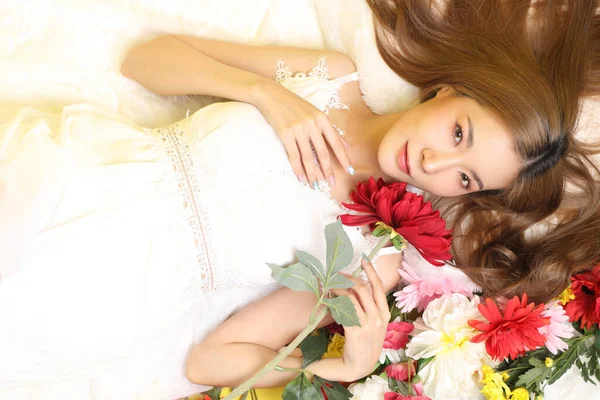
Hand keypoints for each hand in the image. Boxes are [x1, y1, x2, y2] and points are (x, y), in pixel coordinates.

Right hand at [253, 80, 352, 187]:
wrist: (271, 95)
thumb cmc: (294, 105)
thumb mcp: (315, 113)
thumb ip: (330, 130)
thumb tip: (347, 145)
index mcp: (322, 119)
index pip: (336, 142)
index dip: (343, 158)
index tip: (349, 170)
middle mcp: (313, 124)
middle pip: (322, 153)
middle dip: (328, 170)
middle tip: (331, 183)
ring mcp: (299, 129)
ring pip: (308, 157)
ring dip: (313, 173)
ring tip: (316, 185)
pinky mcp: (286, 134)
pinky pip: (294, 156)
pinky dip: (298, 169)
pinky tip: (302, 178)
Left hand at [331, 257, 390, 380]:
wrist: (359, 368)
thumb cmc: (364, 346)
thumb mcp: (374, 326)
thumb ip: (368, 309)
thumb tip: (355, 289)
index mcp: (384, 315)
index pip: (379, 287)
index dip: (371, 271)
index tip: (364, 259)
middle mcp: (378, 318)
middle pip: (362, 288)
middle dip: (347, 278)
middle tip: (336, 275)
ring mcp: (368, 324)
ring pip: (351, 296)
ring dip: (338, 287)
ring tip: (329, 286)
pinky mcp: (355, 331)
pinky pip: (344, 308)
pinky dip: (334, 300)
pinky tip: (328, 299)